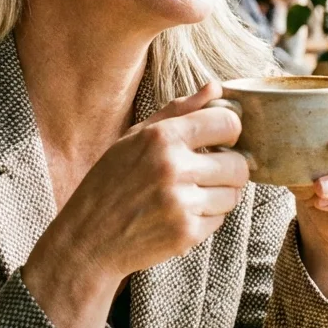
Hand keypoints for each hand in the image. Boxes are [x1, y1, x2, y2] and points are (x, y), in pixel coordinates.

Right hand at [30, 82, 247, 284]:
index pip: (227, 122)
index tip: (220, 140)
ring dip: (219, 194)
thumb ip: (178, 111)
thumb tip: (216, 88)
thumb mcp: (134, 138)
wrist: (88, 239)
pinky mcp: (186, 234)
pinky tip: (181, 214)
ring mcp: (181, 203)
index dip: (229, 131)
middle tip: (208, 172)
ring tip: (191, 194)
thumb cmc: (110, 183)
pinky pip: (221, 220)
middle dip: (229, 168)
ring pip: (233, 194)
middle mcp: (173, 167)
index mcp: (161, 137)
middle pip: (239, 163)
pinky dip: (207, 218)